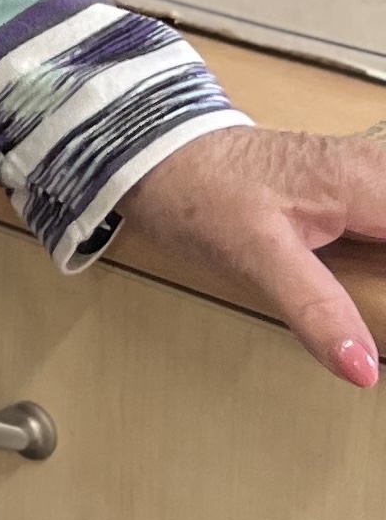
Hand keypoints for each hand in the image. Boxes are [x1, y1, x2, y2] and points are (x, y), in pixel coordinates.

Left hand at [118, 126, 385, 388]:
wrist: (157, 151)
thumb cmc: (201, 192)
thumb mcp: (254, 255)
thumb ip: (314, 309)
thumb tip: (365, 368)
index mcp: (369, 184)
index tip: (385, 339)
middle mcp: (380, 171)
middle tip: (377, 331)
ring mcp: (372, 176)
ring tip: (373, 313)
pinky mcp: (358, 188)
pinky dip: (384, 257)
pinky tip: (372, 287)